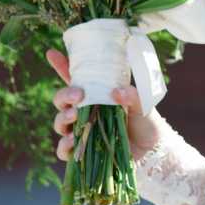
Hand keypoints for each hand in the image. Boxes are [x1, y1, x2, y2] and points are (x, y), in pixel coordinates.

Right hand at [47, 48, 164, 162]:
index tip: (53, 53)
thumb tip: (116, 92)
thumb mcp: (142, 104)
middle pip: (61, 100)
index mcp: (96, 95)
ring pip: (59, 123)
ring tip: (74, 116)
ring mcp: (82, 131)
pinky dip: (64, 145)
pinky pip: (63, 150)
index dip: (61, 65)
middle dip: (64, 95)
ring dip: (63, 118)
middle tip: (78, 96)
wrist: (152, 149)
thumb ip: (132, 96)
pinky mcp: (82, 152)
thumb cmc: (145, 122)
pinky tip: (72, 141)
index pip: (74, 79)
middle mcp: (85, 112)